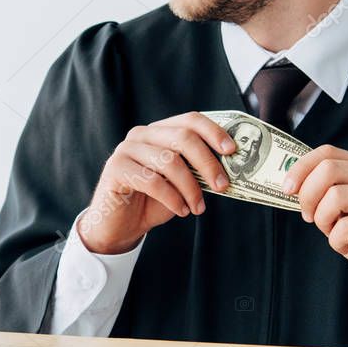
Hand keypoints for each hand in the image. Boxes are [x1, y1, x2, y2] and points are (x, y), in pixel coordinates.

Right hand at [79, 112, 235, 254]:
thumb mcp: (181, 184)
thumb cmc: (152, 202)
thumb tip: (228, 170)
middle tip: (222, 186)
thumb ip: (197, 171)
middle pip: (183, 138)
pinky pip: (152, 181)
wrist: (119, 226)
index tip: (232, 151)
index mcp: (160, 132)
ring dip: (190, 188)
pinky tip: (181, 210)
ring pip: (169, 161)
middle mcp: (142, 135)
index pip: (190, 120)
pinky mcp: (115, 168)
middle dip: (208, 163)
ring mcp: (126, 149)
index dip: (214, 132)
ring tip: (197, 207)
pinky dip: (172, 198)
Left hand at [282, 145, 347, 320]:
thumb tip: (291, 186)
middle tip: (308, 217)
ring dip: (322, 220)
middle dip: (308, 196)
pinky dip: (336, 241)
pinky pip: (344, 227)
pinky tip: (346, 246)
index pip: (327, 153)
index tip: (287, 189)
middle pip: (328, 169)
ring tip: (332, 233)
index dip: (301, 168)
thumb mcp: (342, 211)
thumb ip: (324, 194)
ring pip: (334, 196)